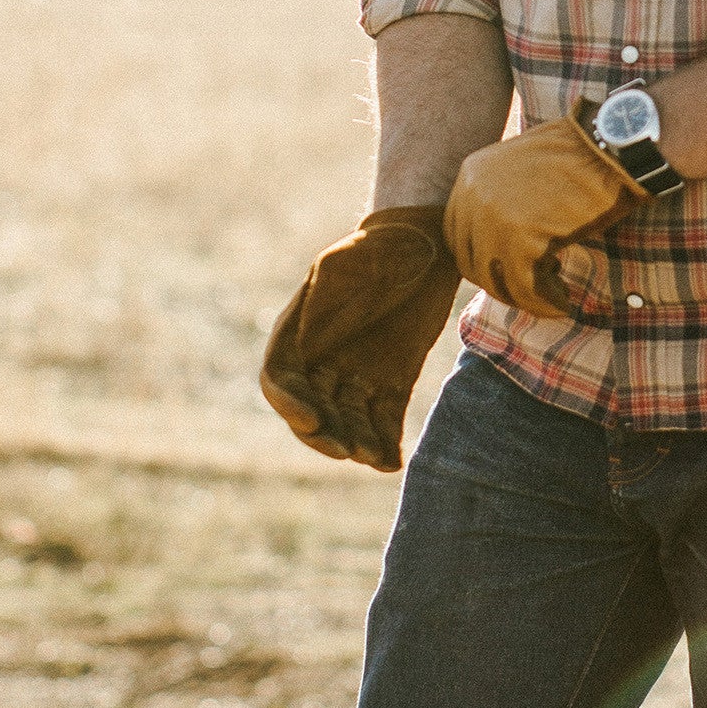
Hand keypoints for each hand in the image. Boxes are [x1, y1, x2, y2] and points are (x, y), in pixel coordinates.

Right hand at [259, 207, 460, 471]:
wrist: (425, 245)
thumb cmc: (380, 246)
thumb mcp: (349, 258)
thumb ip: (329, 289)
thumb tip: (311, 330)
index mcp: (299, 333)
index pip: (280, 380)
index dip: (289, 404)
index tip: (312, 418)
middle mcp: (322, 361)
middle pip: (311, 411)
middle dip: (323, 435)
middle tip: (345, 450)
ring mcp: (356, 376)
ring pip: (348, 422)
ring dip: (357, 443)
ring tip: (373, 458)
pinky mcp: (391, 384)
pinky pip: (383, 422)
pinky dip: (385, 444)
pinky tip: (392, 462)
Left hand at [444, 106, 647, 315]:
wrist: (611, 147)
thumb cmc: (580, 154)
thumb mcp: (524, 166)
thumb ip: (501, 197)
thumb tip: (497, 242)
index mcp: (471, 174)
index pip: (458, 233)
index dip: (483, 258)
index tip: (511, 268)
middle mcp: (473, 196)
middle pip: (471, 261)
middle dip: (500, 281)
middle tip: (532, 287)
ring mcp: (494, 219)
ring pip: (496, 279)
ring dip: (523, 296)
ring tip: (553, 296)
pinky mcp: (522, 240)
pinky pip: (526, 287)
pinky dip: (544, 302)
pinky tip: (563, 301)